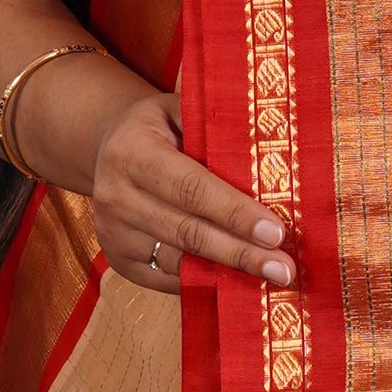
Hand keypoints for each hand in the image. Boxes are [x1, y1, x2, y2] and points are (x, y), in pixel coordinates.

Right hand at [85, 92, 292, 294]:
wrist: (108, 148)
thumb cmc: (159, 129)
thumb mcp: (179, 111)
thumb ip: (215, 128)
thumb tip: (270, 150)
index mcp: (132, 152)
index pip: (192, 188)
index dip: (235, 213)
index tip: (275, 232)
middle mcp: (115, 195)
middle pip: (188, 232)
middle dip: (241, 253)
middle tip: (283, 269)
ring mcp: (113, 233)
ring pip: (180, 262)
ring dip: (228, 272)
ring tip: (271, 277)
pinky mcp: (119, 260)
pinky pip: (168, 278)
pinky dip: (206, 280)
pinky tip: (239, 281)